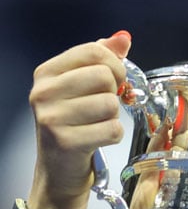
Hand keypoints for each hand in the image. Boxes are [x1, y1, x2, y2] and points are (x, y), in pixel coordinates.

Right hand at [27, 31, 130, 208]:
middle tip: (104, 107)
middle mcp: (43, 92)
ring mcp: (52, 117)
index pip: (94, 51)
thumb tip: (123, 38)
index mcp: (47, 73)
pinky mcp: (66, 141)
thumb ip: (102, 60)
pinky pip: (112, 129)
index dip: (115, 66)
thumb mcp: (82, 88)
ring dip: (113, 117)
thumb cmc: (74, 125)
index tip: (114, 80)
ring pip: (110, 104)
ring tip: (96, 124)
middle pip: (104, 76)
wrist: (59, 170)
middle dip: (114, 94)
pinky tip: (98, 139)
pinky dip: (113, 135)